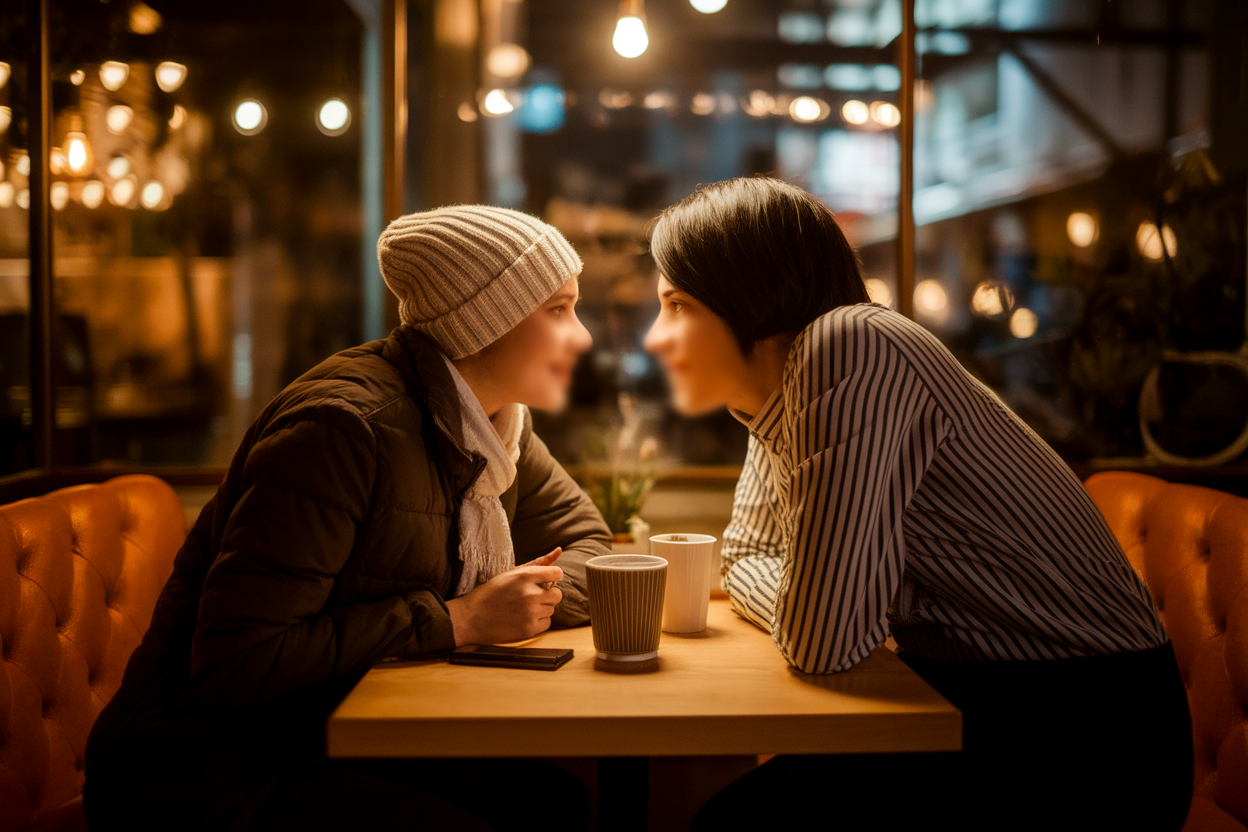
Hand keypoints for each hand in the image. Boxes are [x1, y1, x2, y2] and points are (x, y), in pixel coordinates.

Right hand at [446, 548, 563, 645]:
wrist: (472, 618)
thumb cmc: (492, 593)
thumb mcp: (512, 573)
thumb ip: (538, 563)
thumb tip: (559, 550)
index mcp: (524, 577)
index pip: (556, 573)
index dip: (552, 577)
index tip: (545, 581)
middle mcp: (530, 594)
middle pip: (557, 594)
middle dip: (548, 595)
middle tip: (532, 597)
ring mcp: (530, 613)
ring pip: (552, 609)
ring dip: (542, 608)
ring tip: (523, 608)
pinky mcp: (529, 629)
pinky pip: (547, 623)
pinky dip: (538, 621)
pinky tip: (523, 618)